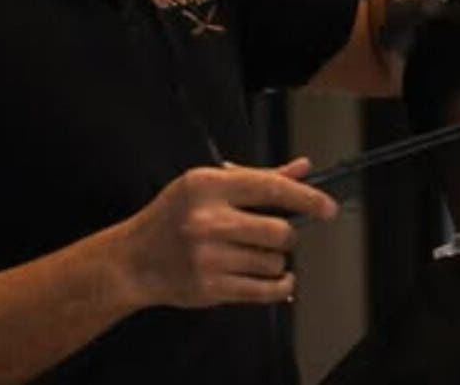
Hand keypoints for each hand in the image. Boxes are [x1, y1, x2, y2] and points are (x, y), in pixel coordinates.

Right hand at [116, 157, 336, 308]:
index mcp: (207, 186)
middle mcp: (207, 220)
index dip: (306, 198)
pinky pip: (264, 291)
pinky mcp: (210, 288)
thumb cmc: (172, 218)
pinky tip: (279, 280)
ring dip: (275, 261)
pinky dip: (280, 287)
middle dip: (286, 235)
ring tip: (254, 256)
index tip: (326, 207)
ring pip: (274, 262)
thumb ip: (258, 178)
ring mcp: (207, 257)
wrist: (133, 260)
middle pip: (279, 231)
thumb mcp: (207, 186)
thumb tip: (302, 169)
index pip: (270, 187)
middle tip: (277, 235)